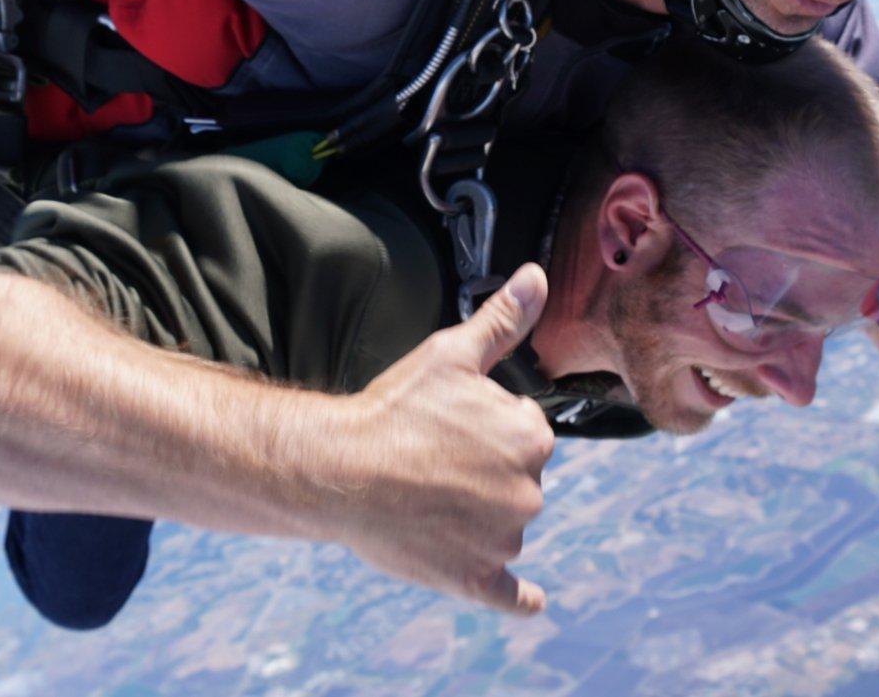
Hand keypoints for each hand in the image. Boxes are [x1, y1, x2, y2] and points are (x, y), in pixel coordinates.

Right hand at [331, 264, 556, 615]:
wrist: (340, 470)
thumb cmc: (394, 408)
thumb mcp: (450, 354)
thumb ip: (503, 320)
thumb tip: (538, 277)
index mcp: (529, 436)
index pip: (522, 429)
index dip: (485, 424)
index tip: (448, 424)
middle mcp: (529, 490)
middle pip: (516, 476)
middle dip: (484, 469)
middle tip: (432, 458)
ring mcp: (503, 539)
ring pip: (503, 524)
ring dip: (477, 516)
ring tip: (426, 498)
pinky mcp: (476, 578)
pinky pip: (512, 595)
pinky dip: (521, 599)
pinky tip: (533, 601)